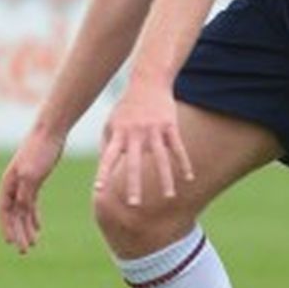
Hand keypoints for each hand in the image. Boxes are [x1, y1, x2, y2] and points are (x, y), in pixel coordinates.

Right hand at [0, 128, 64, 253]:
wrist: (51, 132)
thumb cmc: (40, 150)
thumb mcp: (32, 174)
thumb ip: (25, 192)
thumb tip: (21, 210)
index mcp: (8, 183)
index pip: (3, 210)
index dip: (5, 227)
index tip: (10, 243)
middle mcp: (13, 185)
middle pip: (12, 214)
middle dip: (16, 232)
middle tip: (24, 251)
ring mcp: (23, 183)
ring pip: (22, 211)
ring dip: (26, 228)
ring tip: (32, 244)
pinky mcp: (35, 181)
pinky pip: (31, 204)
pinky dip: (33, 217)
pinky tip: (38, 228)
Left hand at [96, 79, 194, 207]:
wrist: (147, 82)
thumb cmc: (126, 107)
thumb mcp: (111, 122)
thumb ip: (108, 144)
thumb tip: (104, 167)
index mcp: (118, 134)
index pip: (108, 157)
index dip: (103, 173)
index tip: (99, 190)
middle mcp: (135, 134)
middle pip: (134, 164)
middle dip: (134, 184)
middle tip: (134, 205)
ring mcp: (154, 130)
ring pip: (160, 159)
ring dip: (165, 179)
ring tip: (169, 197)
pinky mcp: (170, 126)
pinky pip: (178, 148)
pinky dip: (184, 163)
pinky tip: (189, 178)